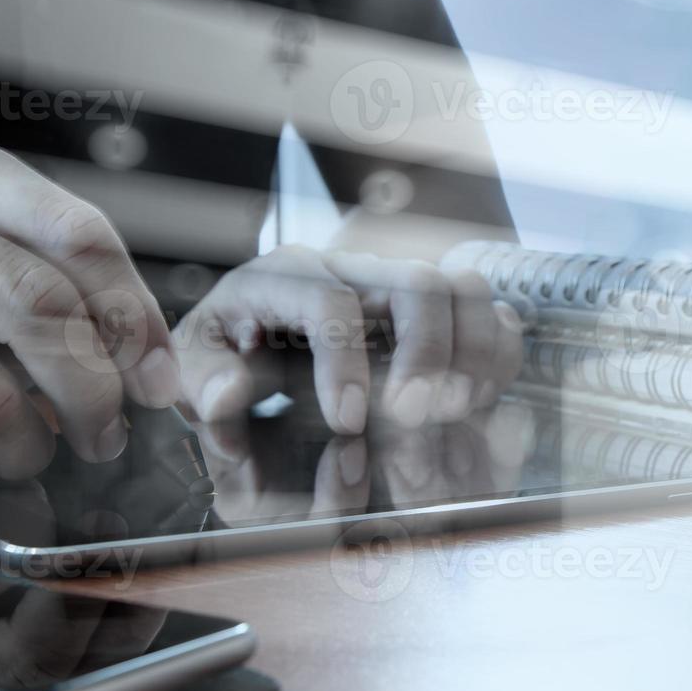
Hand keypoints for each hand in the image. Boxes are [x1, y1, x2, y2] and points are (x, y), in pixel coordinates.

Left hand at [174, 245, 524, 434]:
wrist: (253, 332)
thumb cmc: (228, 350)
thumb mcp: (197, 364)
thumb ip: (203, 381)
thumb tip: (226, 393)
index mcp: (288, 275)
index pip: (328, 302)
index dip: (344, 363)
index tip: (346, 422)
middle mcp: (352, 268)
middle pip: (417, 283)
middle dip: (426, 352)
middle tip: (415, 416)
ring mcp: (399, 284)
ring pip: (463, 290)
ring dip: (471, 354)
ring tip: (453, 410)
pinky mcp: (432, 308)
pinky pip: (487, 313)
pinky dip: (495, 354)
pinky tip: (475, 399)